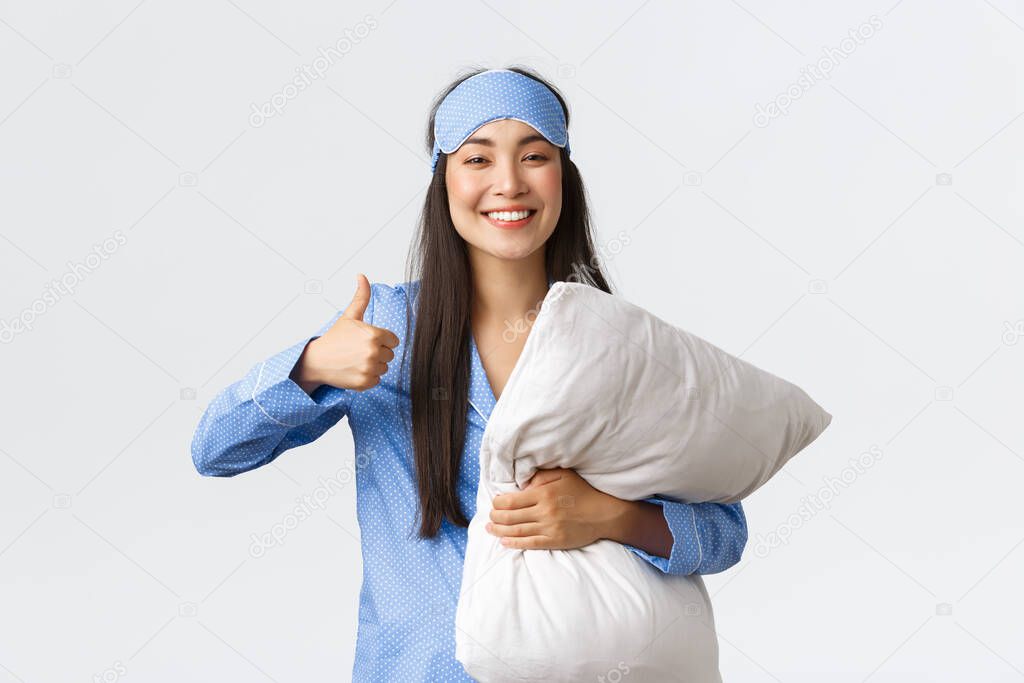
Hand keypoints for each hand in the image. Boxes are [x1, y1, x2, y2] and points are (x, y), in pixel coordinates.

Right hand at [291, 273, 399, 392]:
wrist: (317, 360)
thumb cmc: (335, 337)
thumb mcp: (350, 316)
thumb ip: (361, 296)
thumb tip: (362, 276)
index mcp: (374, 334)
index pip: (393, 340)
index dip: (381, 340)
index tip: (366, 340)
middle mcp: (373, 352)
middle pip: (390, 355)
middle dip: (377, 352)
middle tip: (358, 350)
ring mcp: (369, 368)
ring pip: (384, 368)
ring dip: (373, 366)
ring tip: (356, 360)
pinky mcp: (365, 382)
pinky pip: (377, 380)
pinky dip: (367, 377)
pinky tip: (354, 370)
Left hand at [486, 467, 626, 549]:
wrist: (604, 513)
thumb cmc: (583, 491)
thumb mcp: (563, 475)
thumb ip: (541, 476)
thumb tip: (522, 484)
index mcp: (544, 493)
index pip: (511, 500)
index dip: (498, 502)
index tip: (494, 502)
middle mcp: (544, 511)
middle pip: (510, 516)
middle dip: (495, 517)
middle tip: (489, 516)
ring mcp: (549, 528)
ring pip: (517, 531)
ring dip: (499, 530)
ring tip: (490, 528)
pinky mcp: (555, 541)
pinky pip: (529, 543)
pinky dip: (514, 543)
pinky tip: (503, 541)